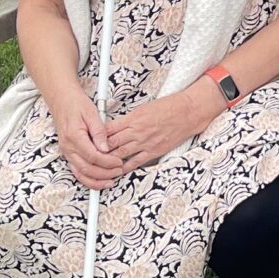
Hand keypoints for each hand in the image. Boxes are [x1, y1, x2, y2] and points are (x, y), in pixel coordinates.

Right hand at [51, 87, 124, 191]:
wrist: (62, 100)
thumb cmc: (76, 104)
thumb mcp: (91, 112)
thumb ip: (99, 131)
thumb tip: (106, 148)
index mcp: (74, 136)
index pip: (93, 156)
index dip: (107, 162)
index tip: (118, 162)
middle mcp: (68, 147)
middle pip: (87, 168)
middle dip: (105, 173)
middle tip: (118, 171)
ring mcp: (66, 152)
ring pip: (81, 173)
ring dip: (96, 180)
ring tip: (110, 180)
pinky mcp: (68, 153)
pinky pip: (77, 171)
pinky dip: (87, 179)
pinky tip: (98, 181)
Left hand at [100, 87, 221, 176]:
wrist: (188, 112)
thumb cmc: (169, 107)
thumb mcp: (145, 107)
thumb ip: (130, 117)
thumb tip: (118, 124)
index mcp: (133, 118)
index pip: (109, 128)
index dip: (97, 136)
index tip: (90, 139)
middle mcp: (137, 131)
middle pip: (112, 143)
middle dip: (100, 150)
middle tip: (90, 154)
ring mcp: (145, 142)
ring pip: (120, 154)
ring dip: (109, 160)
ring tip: (100, 164)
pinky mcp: (154, 151)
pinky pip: (135, 162)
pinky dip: (125, 167)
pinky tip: (118, 170)